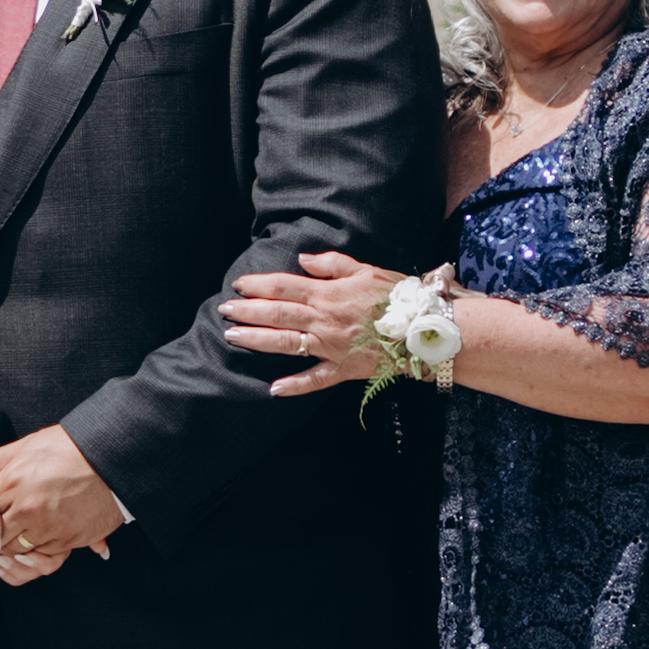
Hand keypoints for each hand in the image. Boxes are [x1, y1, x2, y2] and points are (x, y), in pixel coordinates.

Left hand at [0, 423, 127, 580]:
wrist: (112, 461)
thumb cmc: (69, 448)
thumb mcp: (27, 446)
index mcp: (13, 483)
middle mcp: (27, 509)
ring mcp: (48, 527)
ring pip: (13, 553)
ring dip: (0, 557)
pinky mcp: (67, 540)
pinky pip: (39, 557)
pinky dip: (26, 559)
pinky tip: (18, 555)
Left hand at [221, 250, 404, 397]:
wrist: (425, 329)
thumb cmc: (397, 296)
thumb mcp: (366, 270)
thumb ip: (332, 264)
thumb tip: (303, 259)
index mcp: (329, 294)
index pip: (285, 287)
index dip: (259, 285)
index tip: (239, 285)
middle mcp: (324, 320)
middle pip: (277, 314)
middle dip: (247, 312)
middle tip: (223, 310)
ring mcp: (332, 347)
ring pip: (286, 343)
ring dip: (257, 340)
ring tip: (232, 337)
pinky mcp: (343, 370)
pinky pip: (315, 380)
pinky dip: (295, 385)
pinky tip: (273, 389)